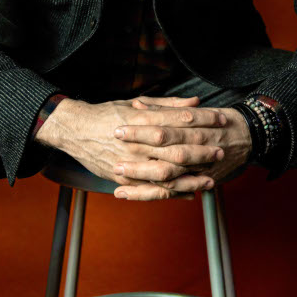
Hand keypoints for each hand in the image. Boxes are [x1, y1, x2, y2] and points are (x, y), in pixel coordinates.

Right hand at [35, 94, 226, 199]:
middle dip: (202, 151)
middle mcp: (138, 142)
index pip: (180, 120)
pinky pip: (151, 190)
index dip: (203, 121)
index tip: (220, 121)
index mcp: (142, 118)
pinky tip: (189, 194)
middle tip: (220, 150)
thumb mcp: (136, 102)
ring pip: (167, 174)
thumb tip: (195, 103)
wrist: (76, 130)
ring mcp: (131, 162)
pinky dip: (172, 194)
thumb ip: (168, 104)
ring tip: (210, 179)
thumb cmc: (108, 113)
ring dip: (191, 178)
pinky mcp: (124, 178)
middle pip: (177, 149)